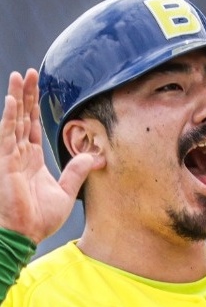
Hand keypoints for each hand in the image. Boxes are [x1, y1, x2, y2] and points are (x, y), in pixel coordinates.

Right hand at [0, 70, 93, 244]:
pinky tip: (12, 102)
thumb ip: (77, 172)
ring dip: (16, 98)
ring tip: (18, 76)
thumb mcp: (66, 191)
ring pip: (13, 120)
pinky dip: (9, 118)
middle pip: (22, 117)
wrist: (26, 233)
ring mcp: (11, 156)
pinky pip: (6, 136)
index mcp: (32, 158)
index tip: (37, 86)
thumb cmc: (41, 217)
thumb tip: (96, 157)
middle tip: (29, 72)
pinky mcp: (5, 163)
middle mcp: (19, 153)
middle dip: (25, 94)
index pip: (33, 125)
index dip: (34, 106)